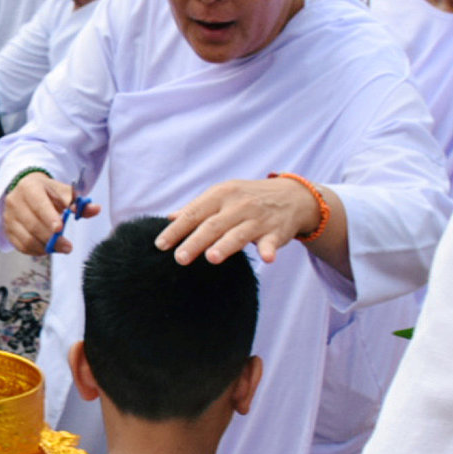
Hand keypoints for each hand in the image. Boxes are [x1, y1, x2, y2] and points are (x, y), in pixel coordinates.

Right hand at [2, 172, 96, 255]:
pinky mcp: (8, 230)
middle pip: (33, 225)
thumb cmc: (48, 192)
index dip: (49, 217)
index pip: (38, 204)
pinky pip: (21, 246)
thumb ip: (79, 203)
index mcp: (29, 187)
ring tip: (58, 247)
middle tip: (68, 247)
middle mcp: (15, 202)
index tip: (60, 229)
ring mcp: (9, 217)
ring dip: (45, 247)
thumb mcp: (63, 193)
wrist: (25, 190)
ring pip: (27, 239)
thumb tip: (95, 209)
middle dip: (52, 239)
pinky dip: (36, 251)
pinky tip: (46, 248)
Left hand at [158, 176, 321, 265]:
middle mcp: (238, 205)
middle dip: (195, 241)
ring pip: (239, 233)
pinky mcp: (277, 232)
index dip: (177, 230)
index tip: (160, 245)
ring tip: (212, 258)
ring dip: (226, 245)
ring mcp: (258, 219)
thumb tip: (169, 218)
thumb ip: (197, 208)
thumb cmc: (247, 198)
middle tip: (180, 258)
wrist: (292, 195)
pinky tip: (267, 258)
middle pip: (213, 225)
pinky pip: (271, 242)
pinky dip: (269, 249)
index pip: (194, 213)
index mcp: (220, 194)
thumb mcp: (222, 195)